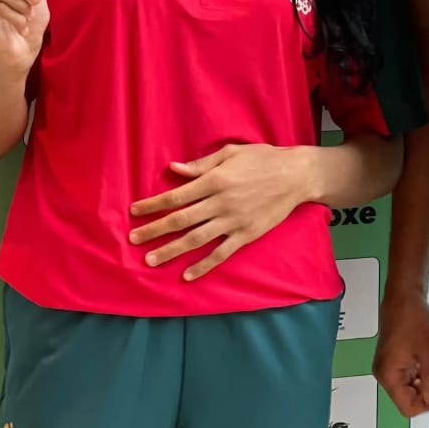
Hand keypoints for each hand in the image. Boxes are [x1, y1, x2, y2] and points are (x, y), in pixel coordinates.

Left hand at [129, 142, 310, 279]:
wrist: (296, 175)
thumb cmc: (263, 159)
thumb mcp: (231, 152)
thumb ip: (202, 164)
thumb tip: (174, 169)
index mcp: (215, 180)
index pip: (176, 195)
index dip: (154, 204)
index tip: (135, 211)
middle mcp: (220, 202)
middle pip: (181, 219)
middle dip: (154, 230)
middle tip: (133, 240)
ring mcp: (233, 221)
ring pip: (196, 239)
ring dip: (171, 250)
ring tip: (151, 260)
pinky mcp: (246, 234)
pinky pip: (221, 253)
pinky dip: (204, 265)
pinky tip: (187, 274)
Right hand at [373, 292, 428, 416]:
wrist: (404, 295)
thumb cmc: (415, 320)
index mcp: (389, 376)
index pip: (408, 408)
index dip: (427, 402)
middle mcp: (383, 375)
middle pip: (408, 399)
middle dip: (427, 390)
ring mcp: (385, 367)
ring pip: (409, 388)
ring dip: (424, 380)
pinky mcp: (390, 359)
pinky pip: (406, 376)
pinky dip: (419, 372)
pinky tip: (426, 358)